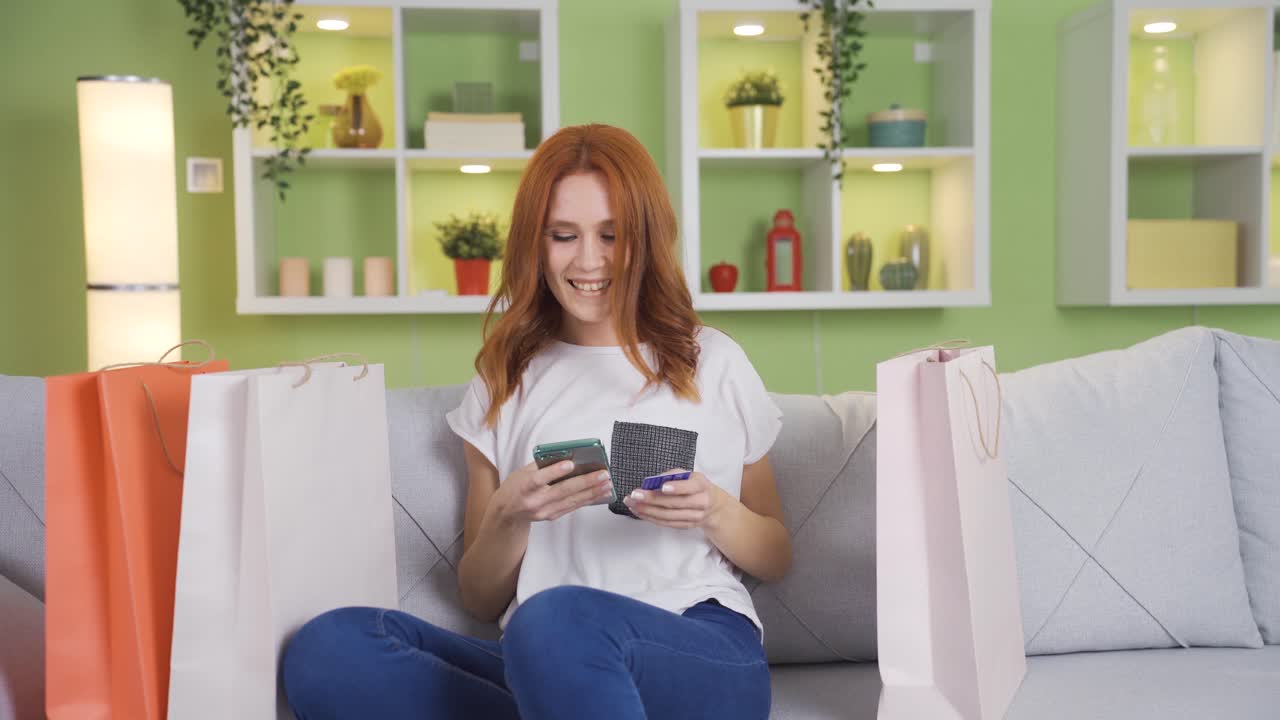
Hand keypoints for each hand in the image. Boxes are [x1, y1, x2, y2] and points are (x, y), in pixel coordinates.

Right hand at [494, 461, 613, 524]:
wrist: (506, 512)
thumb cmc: (516, 486)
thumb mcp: (523, 471)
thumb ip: (543, 465)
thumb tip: (569, 456)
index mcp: (525, 486)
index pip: (540, 479)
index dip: (555, 471)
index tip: (571, 464)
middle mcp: (535, 501)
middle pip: (563, 491)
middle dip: (586, 482)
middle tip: (603, 474)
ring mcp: (544, 511)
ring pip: (572, 500)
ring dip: (592, 492)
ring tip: (607, 484)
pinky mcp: (551, 517)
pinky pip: (572, 507)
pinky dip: (587, 499)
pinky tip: (599, 493)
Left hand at [622, 470, 727, 528]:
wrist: (712, 506)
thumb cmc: (695, 486)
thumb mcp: (689, 475)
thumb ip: (672, 475)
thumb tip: (653, 481)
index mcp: (701, 486)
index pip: (690, 487)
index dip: (676, 488)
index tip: (663, 487)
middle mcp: (700, 503)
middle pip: (674, 503)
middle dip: (652, 499)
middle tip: (635, 495)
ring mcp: (694, 517)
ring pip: (668, 516)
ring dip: (647, 510)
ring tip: (632, 504)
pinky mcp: (686, 525)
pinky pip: (666, 523)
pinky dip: (651, 518)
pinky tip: (639, 512)